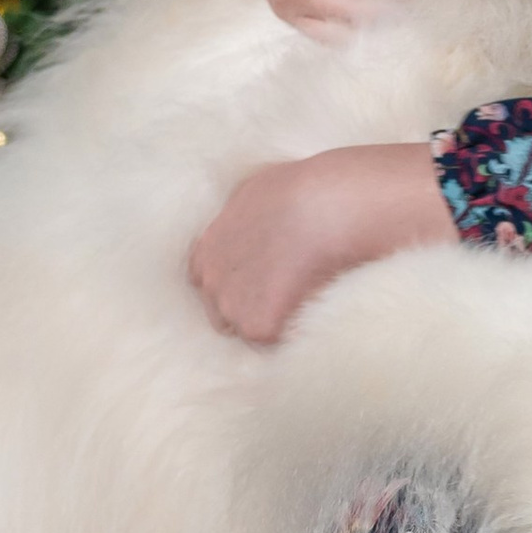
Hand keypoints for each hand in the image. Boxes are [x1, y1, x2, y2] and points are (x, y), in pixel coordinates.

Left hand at [188, 143, 455, 344]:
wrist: (324, 206)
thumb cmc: (301, 190)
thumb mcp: (254, 192)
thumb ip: (243, 218)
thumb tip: (257, 222)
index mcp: (206, 248)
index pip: (207, 281)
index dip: (236, 283)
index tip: (262, 279)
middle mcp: (210, 280)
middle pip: (223, 311)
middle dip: (249, 307)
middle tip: (287, 295)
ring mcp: (231, 306)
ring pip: (248, 330)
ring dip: (271, 322)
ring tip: (305, 302)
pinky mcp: (258, 327)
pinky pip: (275, 342)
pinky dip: (294, 331)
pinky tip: (315, 308)